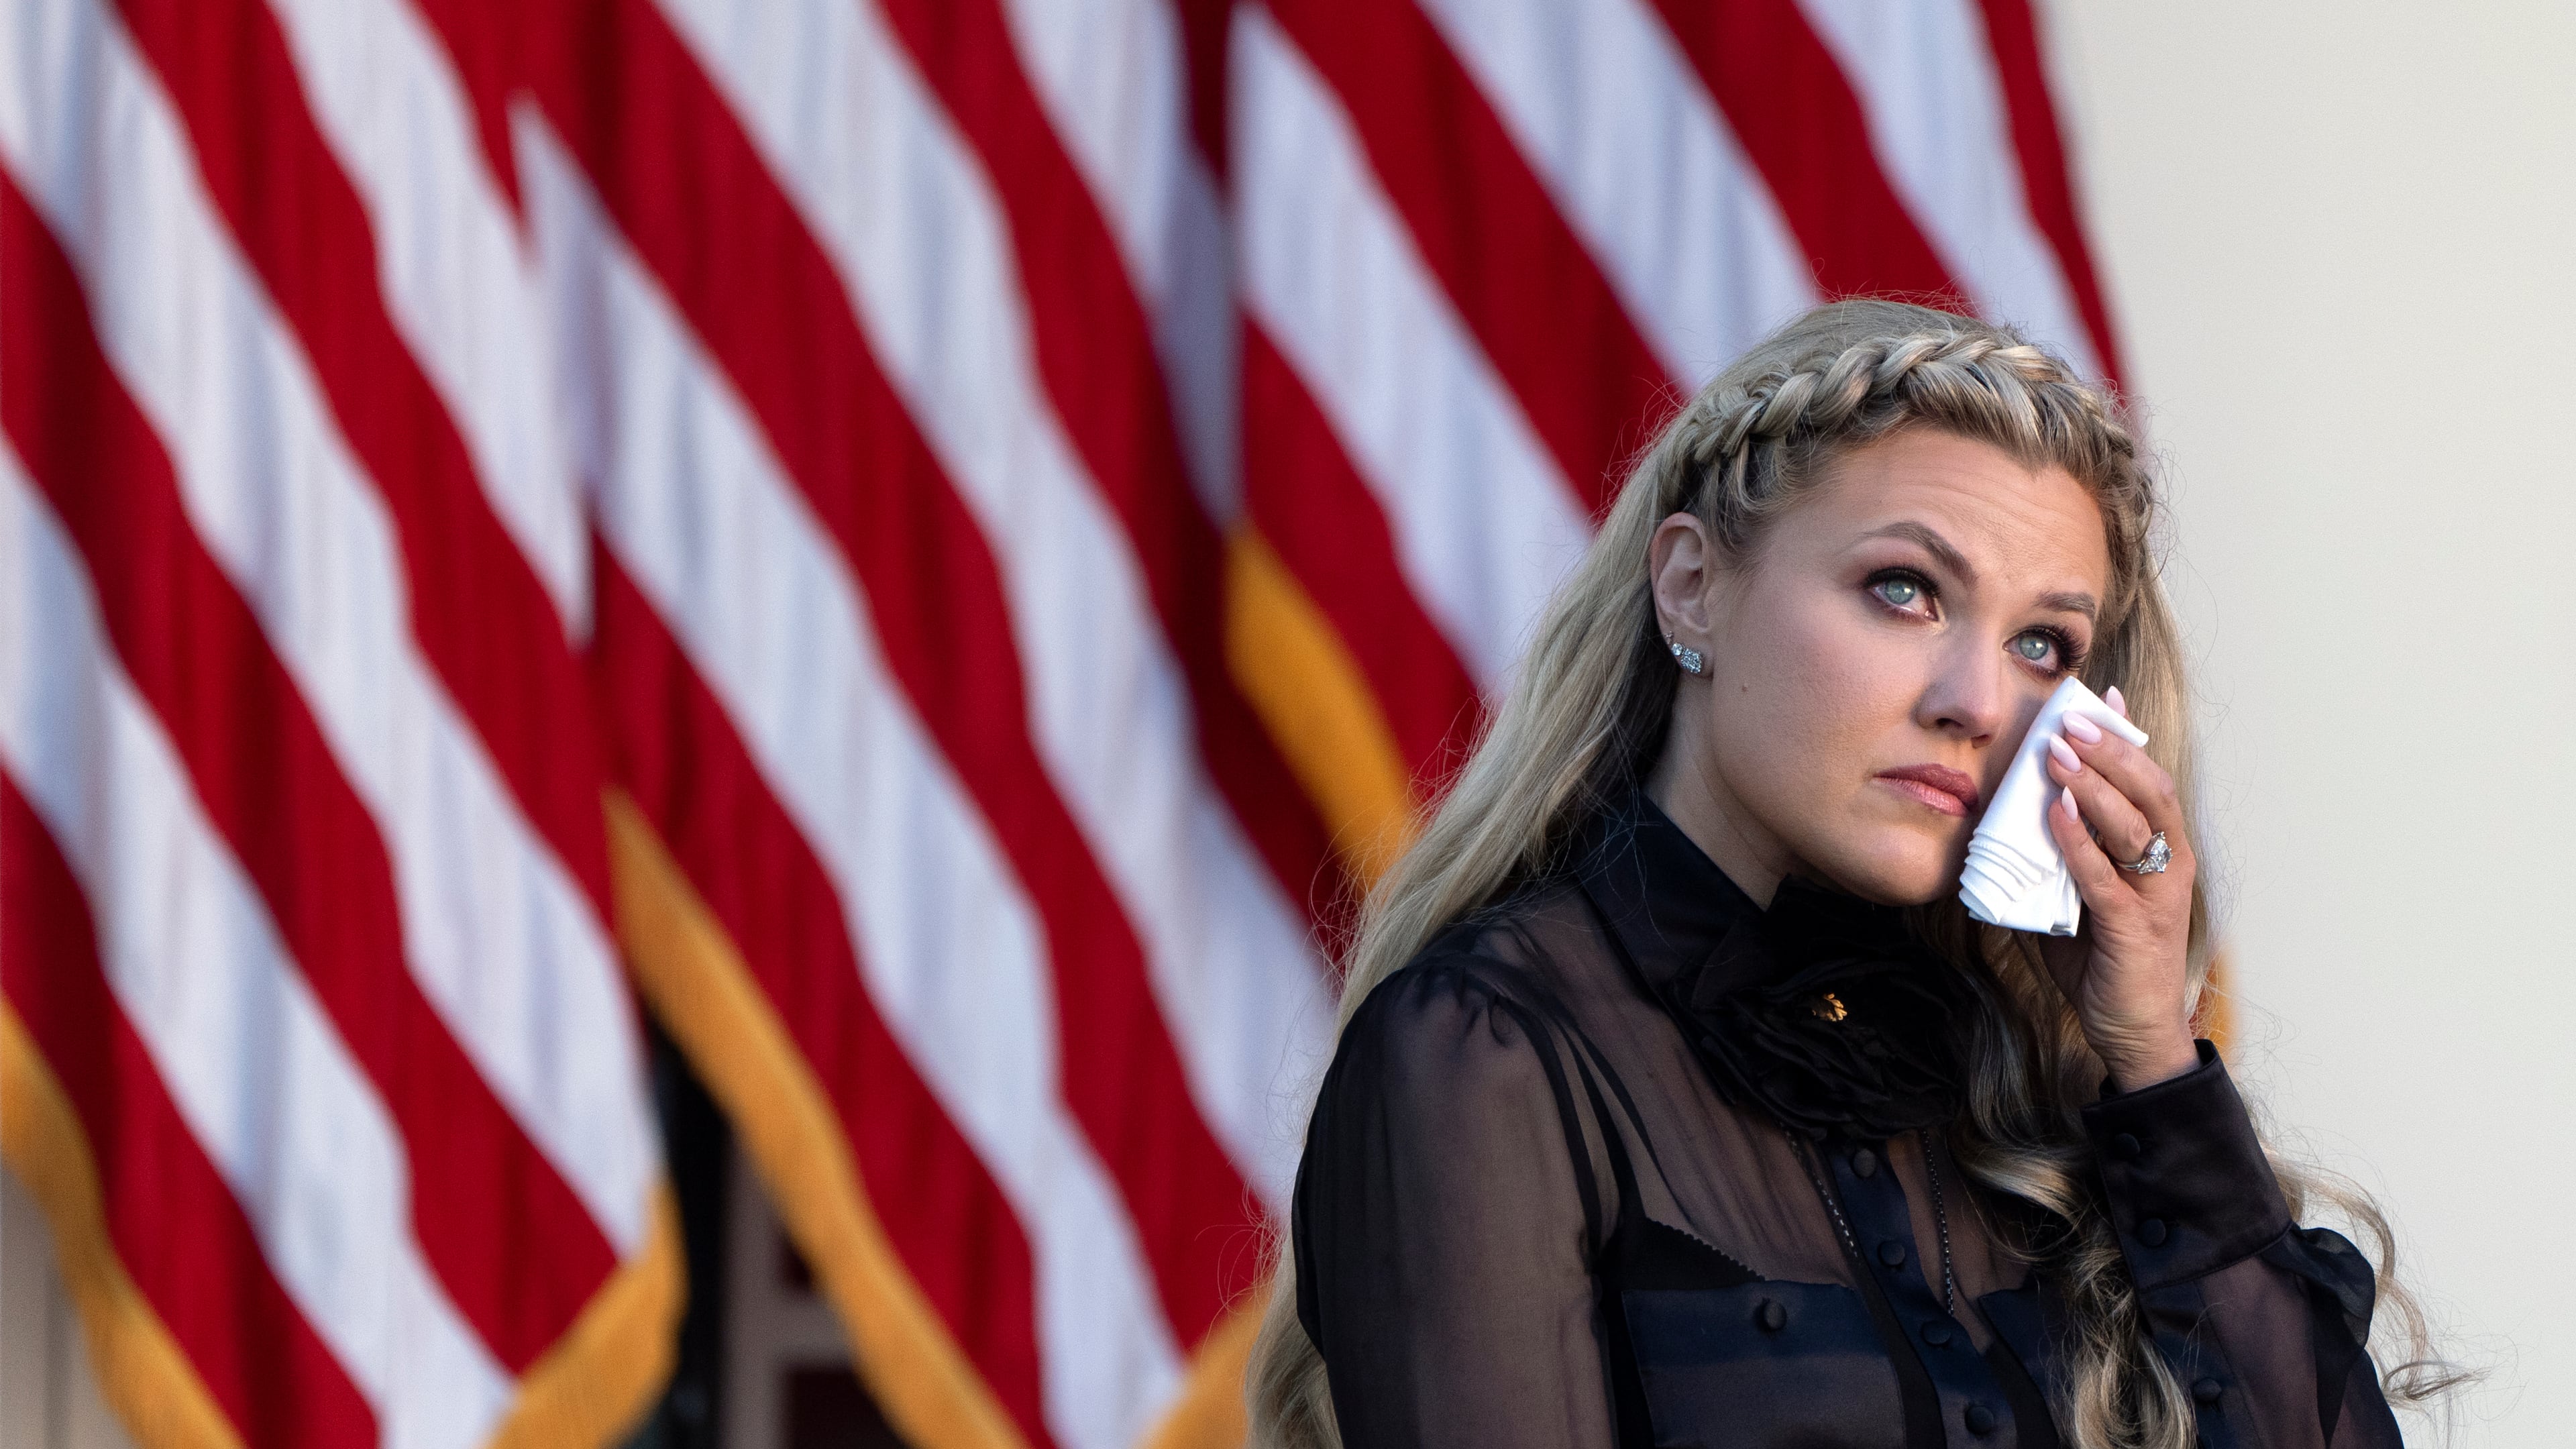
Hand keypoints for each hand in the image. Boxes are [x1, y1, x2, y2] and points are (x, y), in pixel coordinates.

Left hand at [2038, 687, 2200, 1092]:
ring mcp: (2157, 895)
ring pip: (2135, 826)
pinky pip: (2105, 875)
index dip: (2126, 738)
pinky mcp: (2135, 928)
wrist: (2129, 1028)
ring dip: (2095, 786)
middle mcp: (2170, 864)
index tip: (2099, 700)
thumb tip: (2016, 811)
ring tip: (2059, 753)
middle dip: (2110, 749)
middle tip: (2069, 718)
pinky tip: (2056, 814)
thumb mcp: (2078, 891)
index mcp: (2161, 849)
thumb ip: (2060, 852)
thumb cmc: (2103, 957)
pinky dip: (2080, 842)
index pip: (2148, 780)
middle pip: (2149, 790)